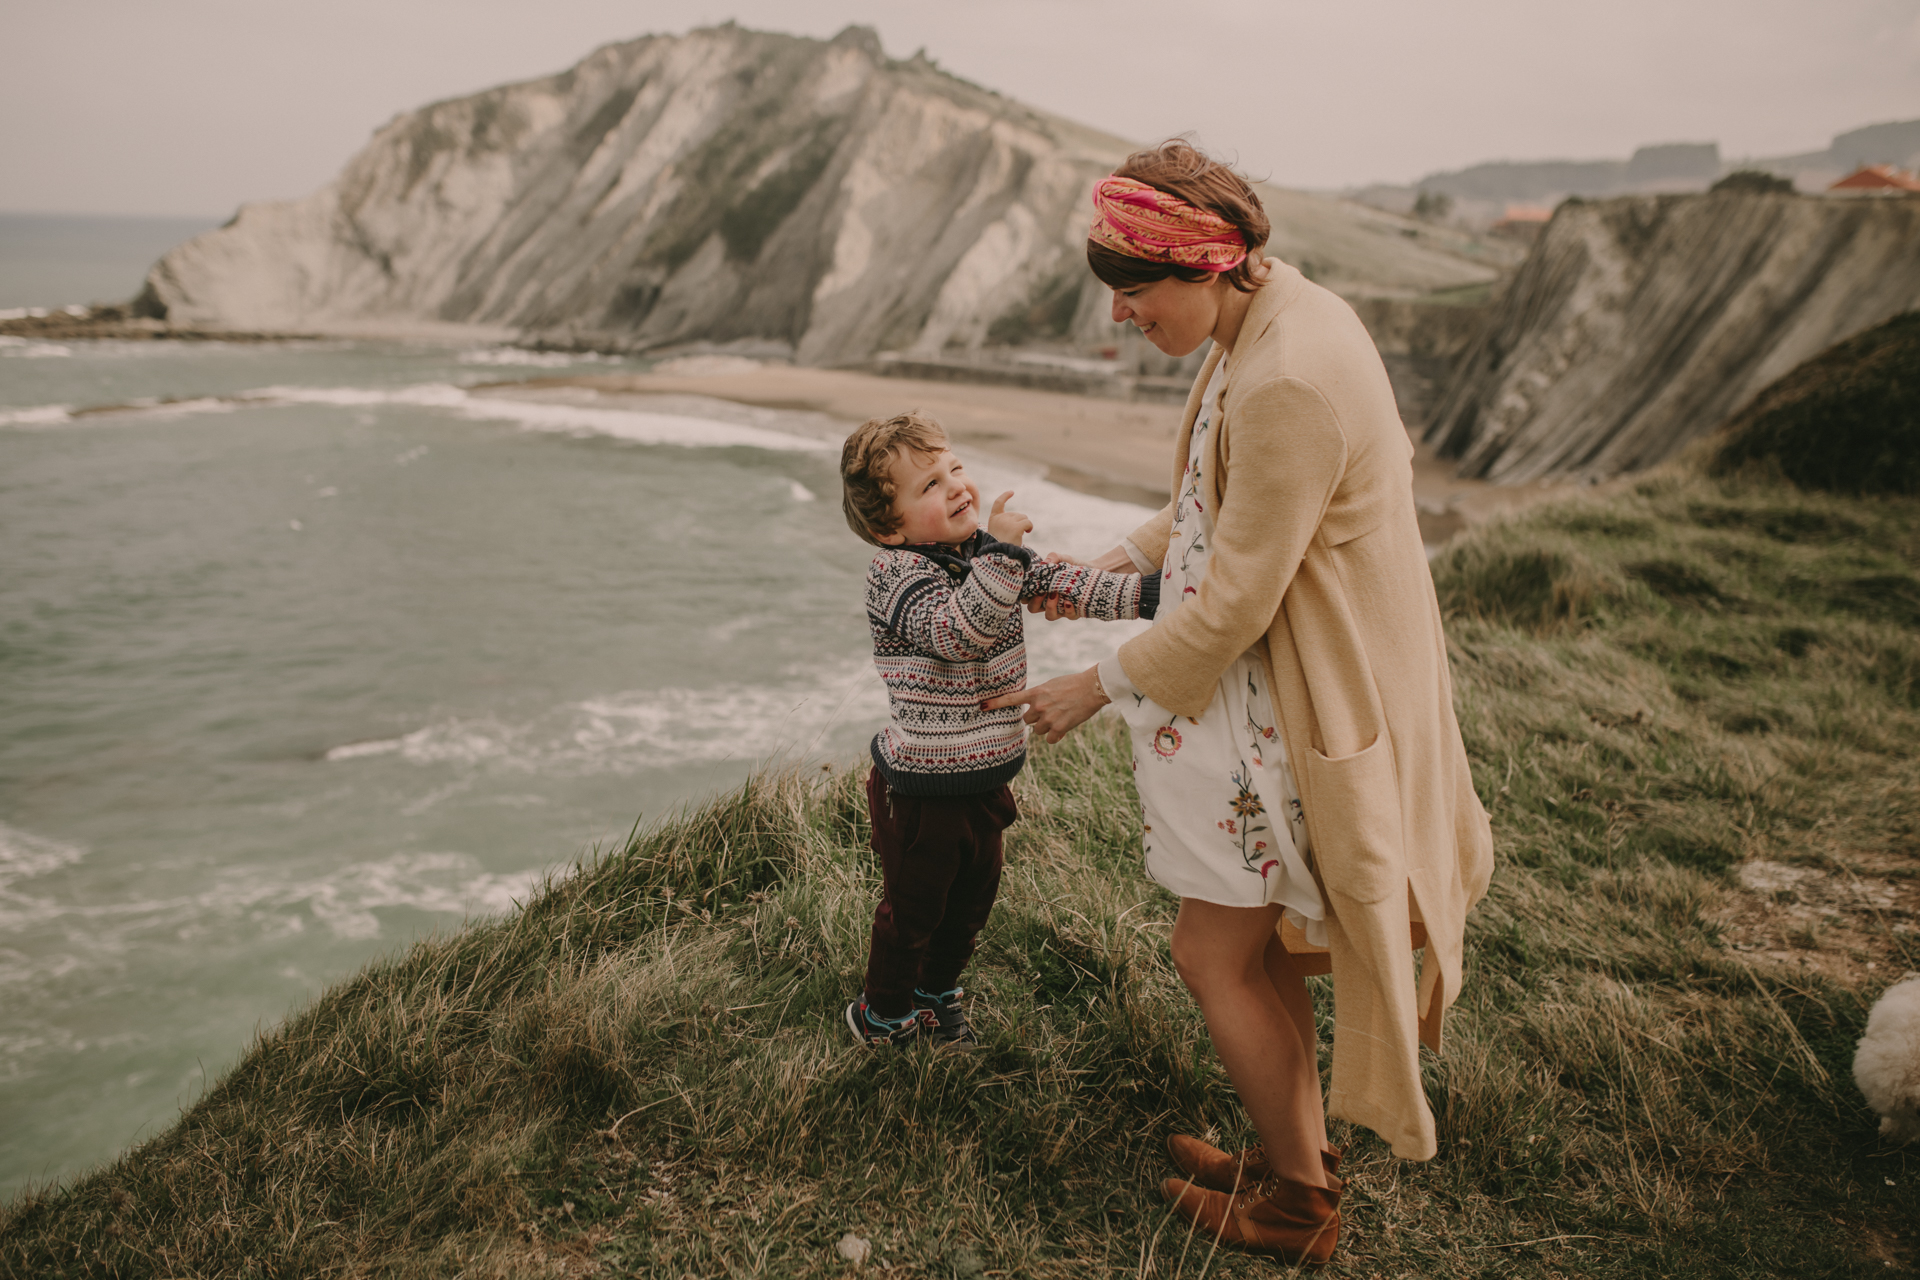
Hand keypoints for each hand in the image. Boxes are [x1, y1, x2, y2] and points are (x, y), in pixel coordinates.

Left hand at [982, 666, 1108, 743]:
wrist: (1093, 688)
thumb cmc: (1073, 684)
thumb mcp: (1051, 685)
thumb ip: (1038, 695)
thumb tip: (1032, 706)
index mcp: (1036, 693)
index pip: (1011, 699)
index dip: (996, 704)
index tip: (983, 706)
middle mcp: (1039, 706)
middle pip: (1026, 720)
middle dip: (1034, 718)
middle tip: (1048, 712)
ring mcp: (1049, 718)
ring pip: (1038, 731)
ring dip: (1046, 727)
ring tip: (1060, 716)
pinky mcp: (1060, 728)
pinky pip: (1050, 739)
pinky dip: (1056, 736)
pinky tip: (1064, 726)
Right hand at [987, 490, 1032, 545]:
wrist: (1000, 555)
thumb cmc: (1000, 546)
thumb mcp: (997, 532)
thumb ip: (1005, 523)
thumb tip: (1021, 519)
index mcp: (994, 518)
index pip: (998, 503)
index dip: (1005, 496)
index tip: (1012, 492)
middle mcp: (1000, 518)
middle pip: (1016, 514)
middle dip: (1019, 522)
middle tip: (1014, 534)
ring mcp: (1008, 522)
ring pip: (1023, 517)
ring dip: (1025, 525)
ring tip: (1019, 535)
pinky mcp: (1016, 527)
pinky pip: (1027, 522)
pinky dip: (1029, 527)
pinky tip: (1027, 532)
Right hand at [1025, 552, 1083, 617]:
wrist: (1094, 571)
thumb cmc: (1074, 565)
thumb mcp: (1063, 558)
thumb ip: (1053, 557)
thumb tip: (1044, 563)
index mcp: (1041, 589)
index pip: (1026, 596)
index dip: (1023, 594)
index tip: (1028, 586)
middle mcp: (1048, 601)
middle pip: (1033, 608)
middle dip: (1035, 602)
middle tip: (1041, 592)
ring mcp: (1061, 608)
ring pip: (1049, 616)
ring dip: (1050, 607)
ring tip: (1055, 595)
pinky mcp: (1074, 611)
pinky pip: (1068, 616)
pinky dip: (1067, 610)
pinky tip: (1068, 602)